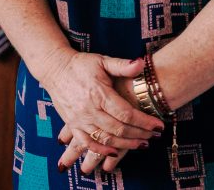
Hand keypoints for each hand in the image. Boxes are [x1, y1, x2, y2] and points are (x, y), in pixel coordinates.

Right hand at [44, 52, 160, 171]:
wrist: (54, 68)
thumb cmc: (80, 64)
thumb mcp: (102, 60)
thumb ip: (122, 65)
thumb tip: (142, 64)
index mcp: (99, 94)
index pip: (126, 113)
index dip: (145, 121)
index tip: (159, 125)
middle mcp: (89, 109)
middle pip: (119, 129)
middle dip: (140, 134)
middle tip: (154, 135)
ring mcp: (80, 119)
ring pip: (106, 139)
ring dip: (126, 145)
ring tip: (141, 144)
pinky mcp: (72, 125)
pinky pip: (87, 143)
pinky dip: (100, 150)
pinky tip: (114, 153)